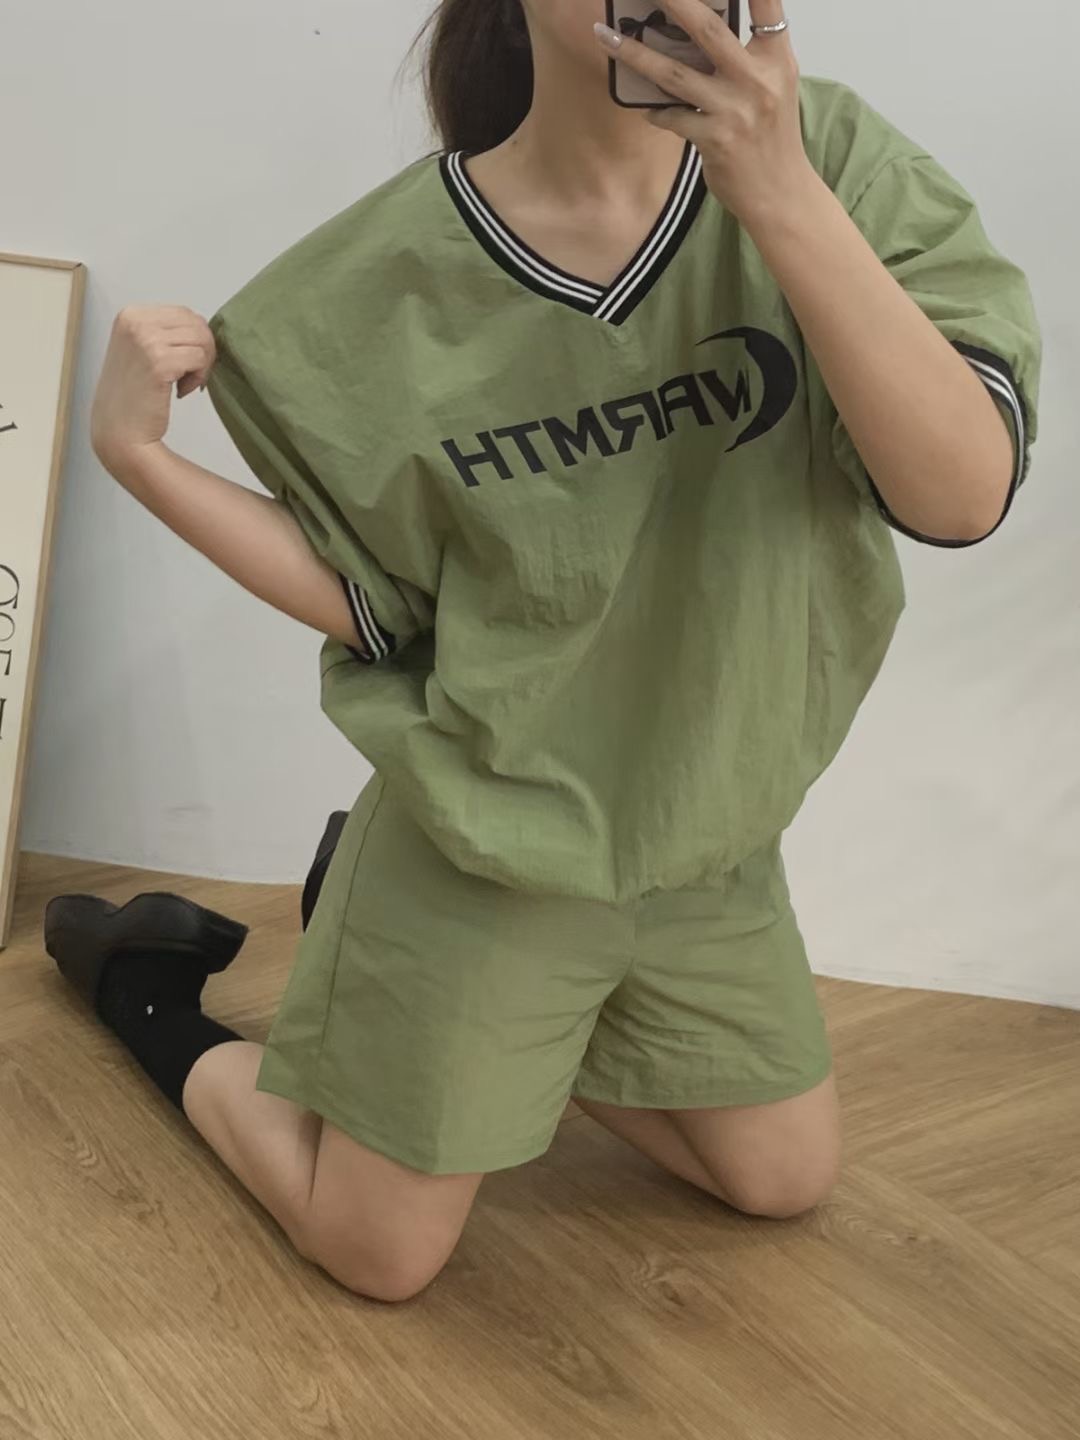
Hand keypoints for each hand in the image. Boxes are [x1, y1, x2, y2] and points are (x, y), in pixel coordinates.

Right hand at [90, 306, 215, 473]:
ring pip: (202, 339)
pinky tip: (182, 392)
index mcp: (131, 315)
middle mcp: (136, 321)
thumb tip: (204, 327)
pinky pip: (200, 358)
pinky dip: (199, 377)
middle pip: (196, 323)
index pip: (184, 313)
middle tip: (190, 376)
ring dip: (202, 364)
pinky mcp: (159, 361)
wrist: (119, 432)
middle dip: (203, 350)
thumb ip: (164, 334)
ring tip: (184, 383)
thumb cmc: (133, 397)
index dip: (194, 339)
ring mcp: (146, 339)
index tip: (184, 364)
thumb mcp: (140, 351)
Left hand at [594, 0, 814, 225]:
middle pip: (708, 28)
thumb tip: (699, 30)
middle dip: (674, 1)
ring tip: (606, 36)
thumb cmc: (772, 137)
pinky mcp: (715, 140)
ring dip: (636, 54)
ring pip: (675, 74)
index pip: (766, 5)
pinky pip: (672, 118)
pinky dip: (656, 111)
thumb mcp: (774, 87)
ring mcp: (734, 110)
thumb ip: (748, 57)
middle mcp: (757, 80)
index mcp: (776, 59)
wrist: (780, 193)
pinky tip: (645, 109)